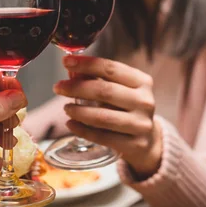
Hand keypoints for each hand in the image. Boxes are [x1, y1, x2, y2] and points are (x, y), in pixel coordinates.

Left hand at [53, 56, 161, 177]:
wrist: (146, 140)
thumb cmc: (126, 108)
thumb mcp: (118, 89)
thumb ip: (96, 79)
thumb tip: (72, 71)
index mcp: (142, 81)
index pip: (111, 68)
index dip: (86, 64)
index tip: (66, 61)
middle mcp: (144, 101)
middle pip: (105, 91)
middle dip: (77, 88)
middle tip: (58, 87)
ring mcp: (141, 124)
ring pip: (103, 117)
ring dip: (79, 111)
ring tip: (65, 108)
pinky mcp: (135, 145)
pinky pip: (102, 137)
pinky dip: (82, 130)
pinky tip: (71, 124)